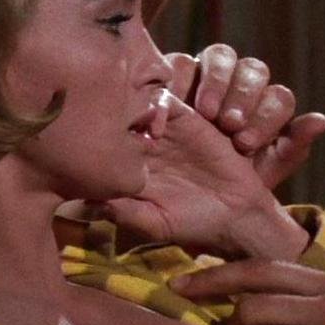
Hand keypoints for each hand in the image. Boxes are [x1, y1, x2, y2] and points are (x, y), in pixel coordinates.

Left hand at [104, 94, 309, 259]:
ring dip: (130, 109)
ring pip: (136, 102)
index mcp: (127, 167)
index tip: (90, 154)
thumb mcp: (155, 224)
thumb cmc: (193, 223)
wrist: (236, 213)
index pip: (98, 143)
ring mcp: (163, 130)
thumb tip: (88, 204)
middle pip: (113, 115)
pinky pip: (165, 99)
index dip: (89, 140)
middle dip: (106, 118)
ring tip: (133, 133)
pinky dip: (156, 106)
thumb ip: (125, 213)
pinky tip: (157, 130)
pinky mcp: (187, 119)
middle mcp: (142, 144)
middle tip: (106, 133)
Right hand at [167, 44, 324, 188]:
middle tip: (228, 124)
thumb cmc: (225, 178)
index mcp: (266, 106)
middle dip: (243, 95)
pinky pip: (183, 60)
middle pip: (253, 70)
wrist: (182, 184)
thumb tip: (321, 120)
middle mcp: (241, 83)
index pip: (279, 98)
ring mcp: (208, 71)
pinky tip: (175, 102)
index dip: (267, 117)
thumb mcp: (260, 172)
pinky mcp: (177, 70)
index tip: (246, 143)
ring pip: (221, 55)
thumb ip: (292, 148)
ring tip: (204, 112)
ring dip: (215, 81)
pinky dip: (181, 78)